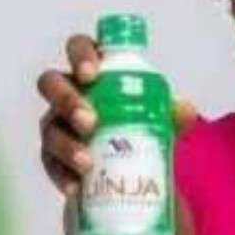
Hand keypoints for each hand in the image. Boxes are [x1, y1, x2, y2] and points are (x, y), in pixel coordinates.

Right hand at [37, 33, 198, 198]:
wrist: (130, 173)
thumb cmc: (139, 128)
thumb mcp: (159, 121)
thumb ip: (172, 115)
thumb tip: (185, 110)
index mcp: (93, 73)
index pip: (79, 48)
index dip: (81, 55)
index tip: (92, 73)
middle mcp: (68, 94)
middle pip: (51, 83)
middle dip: (67, 100)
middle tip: (90, 121)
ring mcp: (56, 125)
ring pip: (49, 128)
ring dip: (66, 145)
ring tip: (88, 163)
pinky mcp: (52, 158)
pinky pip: (50, 164)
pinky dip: (63, 176)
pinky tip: (76, 187)